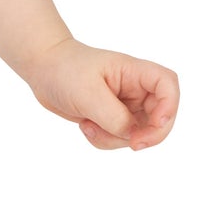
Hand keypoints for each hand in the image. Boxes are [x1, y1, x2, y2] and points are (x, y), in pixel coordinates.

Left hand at [21, 37, 178, 150]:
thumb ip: (114, 117)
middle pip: (161, 117)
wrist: (43, 70)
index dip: (169, 106)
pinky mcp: (113, 118)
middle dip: (146, 135)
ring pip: (138, 134)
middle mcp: (135, 89)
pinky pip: (119, 139)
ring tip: (88, 125)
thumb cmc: (64, 70)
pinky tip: (85, 126)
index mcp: (133, 72)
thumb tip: (133, 136)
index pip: (167, 84)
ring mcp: (126, 105)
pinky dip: (104, 140)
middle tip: (131, 144)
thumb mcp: (87, 93)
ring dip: (115, 138)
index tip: (156, 123)